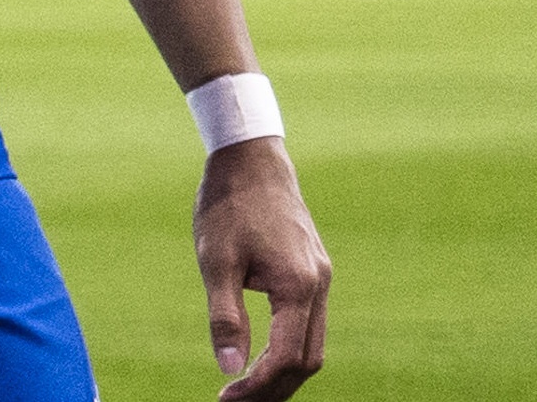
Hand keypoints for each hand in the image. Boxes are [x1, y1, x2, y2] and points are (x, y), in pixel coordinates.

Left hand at [197, 137, 331, 399]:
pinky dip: (289, 347)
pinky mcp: (314, 271)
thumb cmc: (228, 206)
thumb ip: (225, 317)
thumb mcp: (215, 262)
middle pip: (306, 360)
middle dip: (273, 388)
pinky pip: (309, 324)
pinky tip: (261, 355)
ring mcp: (321, 279)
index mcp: (298, 287)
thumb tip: (228, 368)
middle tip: (234, 401)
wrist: (251, 160)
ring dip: (283, 372)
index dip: (257, 386)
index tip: (226, 398)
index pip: (286, 359)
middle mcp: (319, 287)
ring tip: (245, 387)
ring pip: (312, 345)